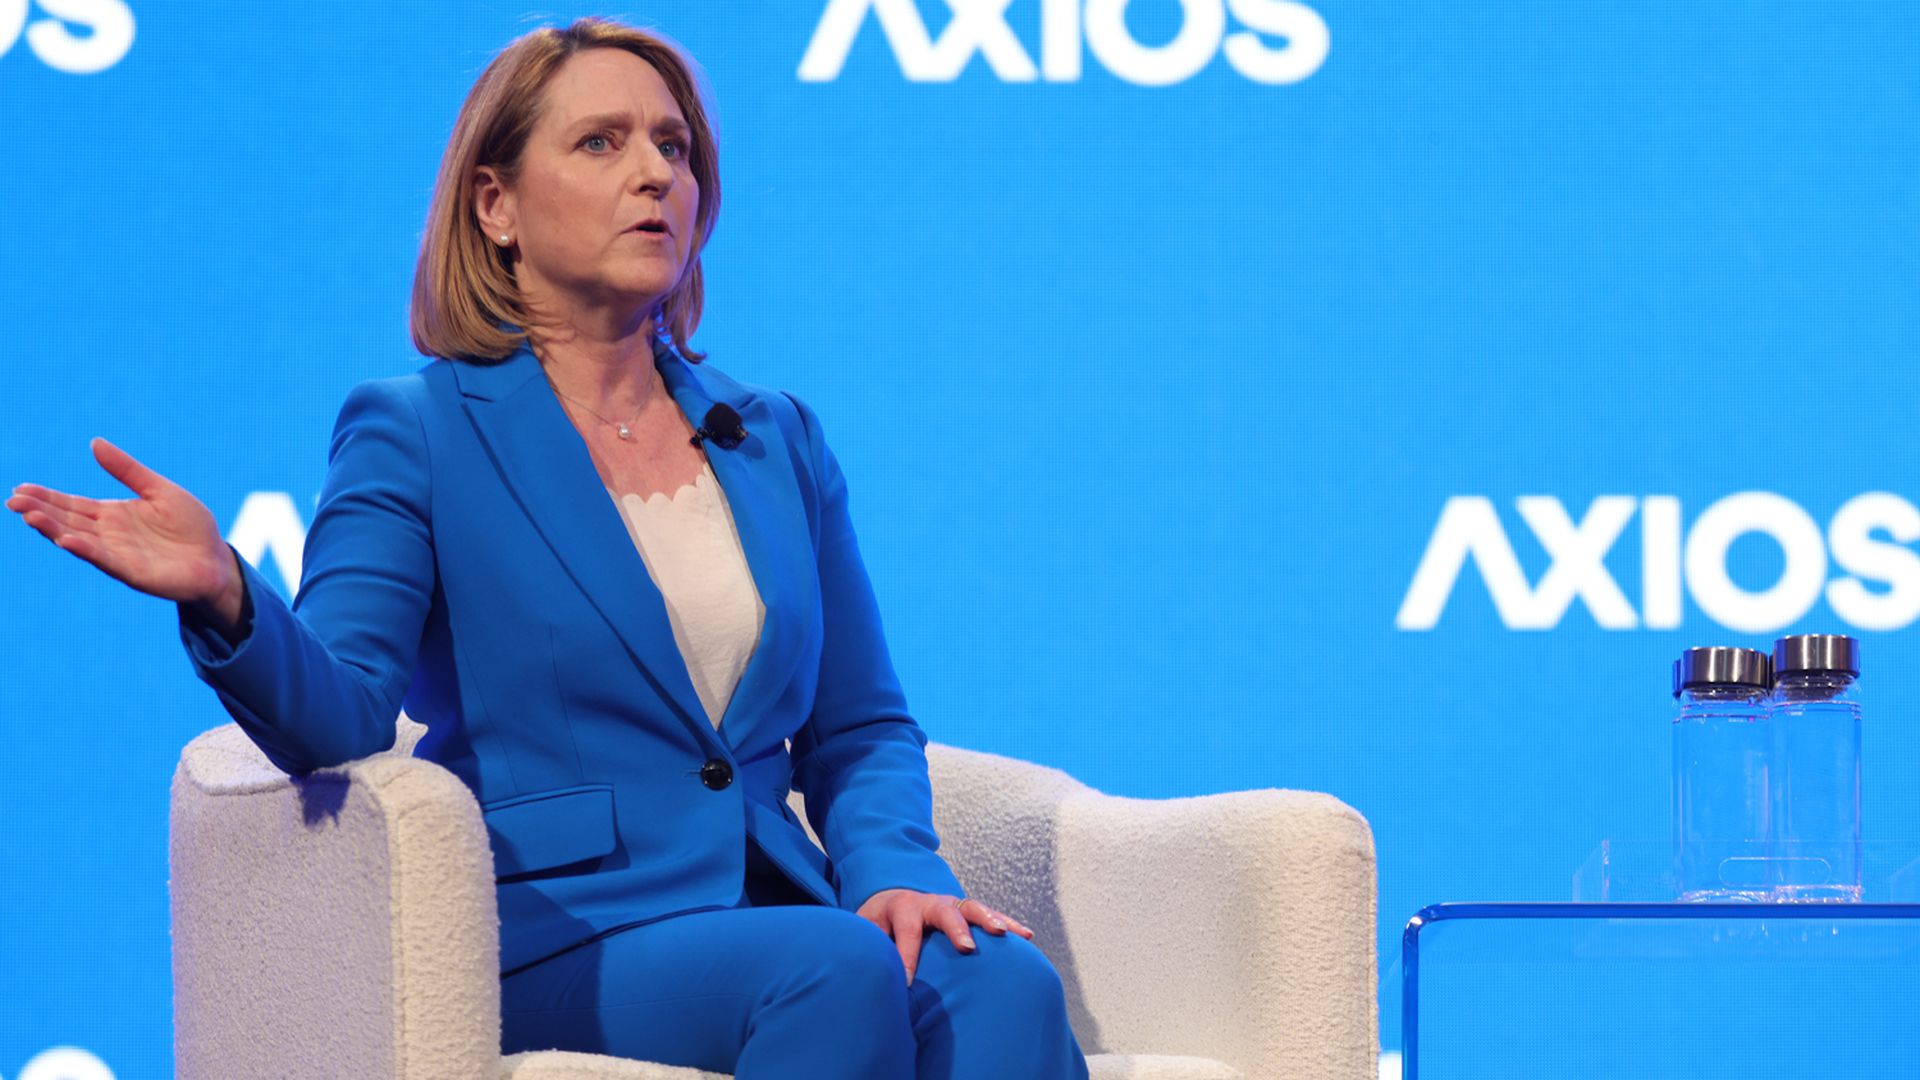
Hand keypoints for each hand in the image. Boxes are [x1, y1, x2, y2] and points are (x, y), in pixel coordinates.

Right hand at [8, 437, 237, 609]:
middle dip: (40, 511)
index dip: (46, 497)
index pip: (72, 504)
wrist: (216, 560)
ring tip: (30, 516)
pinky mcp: (132, 571)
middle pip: (67, 520)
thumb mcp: (159, 489)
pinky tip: (66, 540)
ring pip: (78, 539)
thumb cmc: (191, 526)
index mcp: (112, 515)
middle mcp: (108, 535)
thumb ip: (127, 470)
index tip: (20, 487)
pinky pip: (105, 559)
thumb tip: (94, 442)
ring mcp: (118, 554)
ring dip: (53, 529)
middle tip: (12, 500)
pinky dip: (85, 550)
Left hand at [855, 887, 1034, 984]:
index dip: (907, 957)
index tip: (907, 984)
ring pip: (972, 908)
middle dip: (956, 928)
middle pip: (945, 910)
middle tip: (967, 947)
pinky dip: (1007, 923)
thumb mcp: (866, 932)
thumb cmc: (878, 924)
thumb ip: (871, 948)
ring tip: (1006, 934)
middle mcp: (929, 901)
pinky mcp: (966, 912)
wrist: (891, 899)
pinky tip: (1026, 935)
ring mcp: (951, 904)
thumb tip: (869, 978)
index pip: (906, 931)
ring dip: (990, 919)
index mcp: (902, 906)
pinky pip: (990, 915)